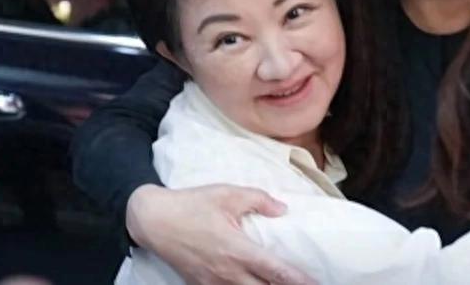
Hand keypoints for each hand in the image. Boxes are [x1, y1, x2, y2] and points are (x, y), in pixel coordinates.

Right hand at [126, 184, 315, 284]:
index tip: (316, 282)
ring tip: (281, 284)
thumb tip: (283, 209)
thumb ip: (259, 200)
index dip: (299, 280)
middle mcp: (227, 273)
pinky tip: (253, 283)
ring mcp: (213, 283)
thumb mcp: (228, 193)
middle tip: (305, 284)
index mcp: (237, 250)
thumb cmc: (191, 204)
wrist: (153, 220)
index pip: (276, 272)